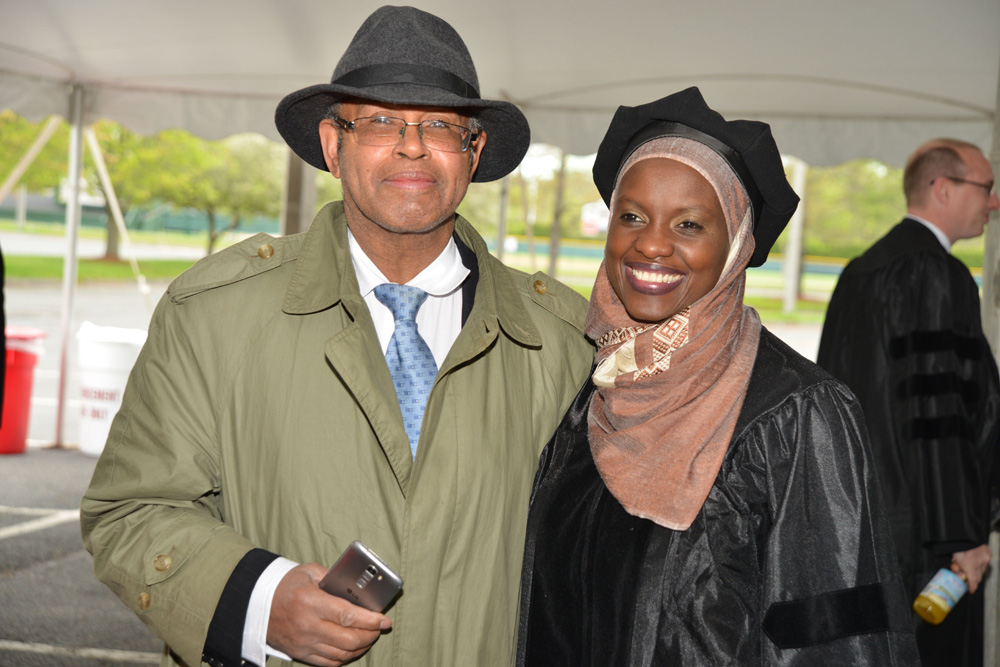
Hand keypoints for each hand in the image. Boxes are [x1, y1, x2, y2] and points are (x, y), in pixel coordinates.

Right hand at [267, 562, 390, 666]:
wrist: (256, 604)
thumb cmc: (285, 585)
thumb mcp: (309, 572)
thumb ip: (334, 578)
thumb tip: (357, 589)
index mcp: (311, 602)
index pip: (348, 616)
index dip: (370, 620)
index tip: (384, 620)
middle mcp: (308, 626)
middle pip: (349, 639)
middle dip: (370, 635)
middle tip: (379, 628)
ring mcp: (304, 643)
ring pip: (342, 653)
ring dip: (360, 647)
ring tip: (369, 636)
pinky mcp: (300, 653)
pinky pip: (329, 662)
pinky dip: (345, 657)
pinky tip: (352, 648)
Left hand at [950, 544, 991, 593]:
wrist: (963, 535)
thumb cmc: (956, 546)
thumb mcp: (954, 559)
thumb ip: (957, 567)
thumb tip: (959, 573)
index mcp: (970, 567)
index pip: (974, 581)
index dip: (972, 587)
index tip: (971, 590)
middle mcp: (980, 564)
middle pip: (979, 576)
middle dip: (973, 577)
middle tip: (967, 576)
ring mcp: (985, 558)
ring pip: (983, 569)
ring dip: (977, 569)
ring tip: (970, 565)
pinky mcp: (988, 553)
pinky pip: (986, 561)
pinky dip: (981, 561)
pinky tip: (976, 559)